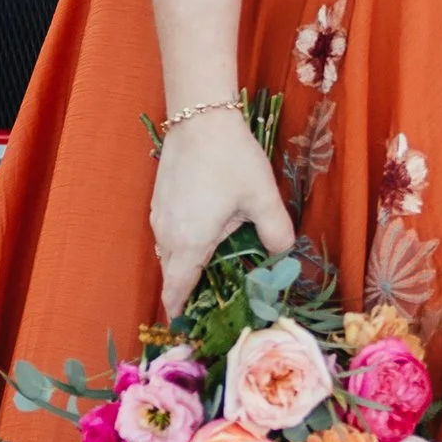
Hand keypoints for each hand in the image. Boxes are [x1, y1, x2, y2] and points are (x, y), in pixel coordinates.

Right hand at [152, 113, 293, 322]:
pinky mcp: (158, 199)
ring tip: (217, 261)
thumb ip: (276, 233)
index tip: (196, 327)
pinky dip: (182, 241)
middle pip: (173, 276)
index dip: (183, 314)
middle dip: (190, 290)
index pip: (176, 293)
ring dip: (187, 263)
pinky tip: (207, 227)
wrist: (199, 115)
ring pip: (169, 253)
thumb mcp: (262, 197)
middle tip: (219, 294)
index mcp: (190, 244)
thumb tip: (282, 255)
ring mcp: (159, 216)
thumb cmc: (231, 158)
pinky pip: (168, 232)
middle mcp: (167, 236)